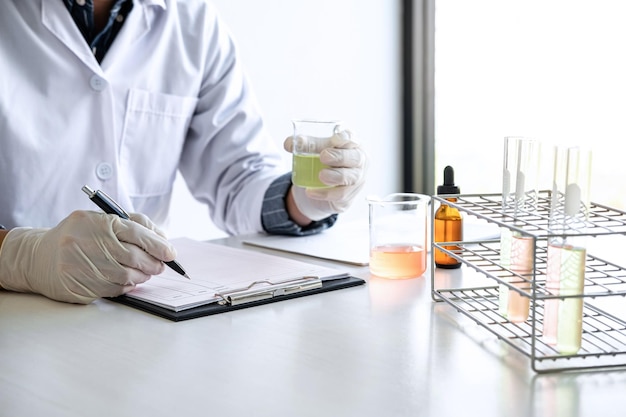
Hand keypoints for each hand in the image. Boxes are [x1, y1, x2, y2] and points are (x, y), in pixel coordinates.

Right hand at [0, 210, 175, 303]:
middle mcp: (88, 243)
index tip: (171, 253)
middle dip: (154, 263)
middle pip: (134, 257)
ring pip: (126, 276)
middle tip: (160, 266)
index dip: (158, 245)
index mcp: (97, 223)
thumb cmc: (77, 236)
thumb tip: (163, 239)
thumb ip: (133, 224)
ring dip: (142, 276)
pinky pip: (113, 289)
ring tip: (143, 273)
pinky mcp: (78, 286)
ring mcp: (81, 266)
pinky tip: (126, 281)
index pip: (137, 233)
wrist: (37, 257)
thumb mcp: (101, 221)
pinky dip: (126, 286)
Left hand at [284, 129, 366, 220]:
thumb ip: (303, 145)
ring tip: (321, 176)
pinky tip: (311, 192)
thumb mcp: (314, 150)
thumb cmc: (325, 161)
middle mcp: (358, 161)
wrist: (322, 186)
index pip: (352, 138)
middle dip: (340, 157)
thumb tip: (289, 143)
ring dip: (335, 176)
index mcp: (351, 144)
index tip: (335, 139)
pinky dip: (325, 193)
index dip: (346, 138)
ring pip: (351, 178)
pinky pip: (340, 195)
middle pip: (355, 158)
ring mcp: (356, 179)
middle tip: (324, 156)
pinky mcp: (349, 195)